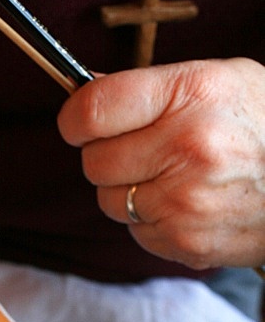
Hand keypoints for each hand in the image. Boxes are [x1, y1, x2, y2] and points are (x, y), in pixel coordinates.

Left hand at [57, 58, 264, 268]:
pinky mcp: (185, 241)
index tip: (80, 122)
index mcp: (191, 94)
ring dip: (129, 190)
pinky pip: (134, 231)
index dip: (75, 118)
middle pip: (95, 162)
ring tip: (172, 176)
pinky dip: (151, 220)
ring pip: (110, 201)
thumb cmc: (261, 123)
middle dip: (108, 155)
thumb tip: (86, 91)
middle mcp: (186, 148)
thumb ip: (150, 87)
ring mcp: (185, 201)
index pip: (93, 111)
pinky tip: (186, 202)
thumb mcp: (218, 80)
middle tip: (143, 149)